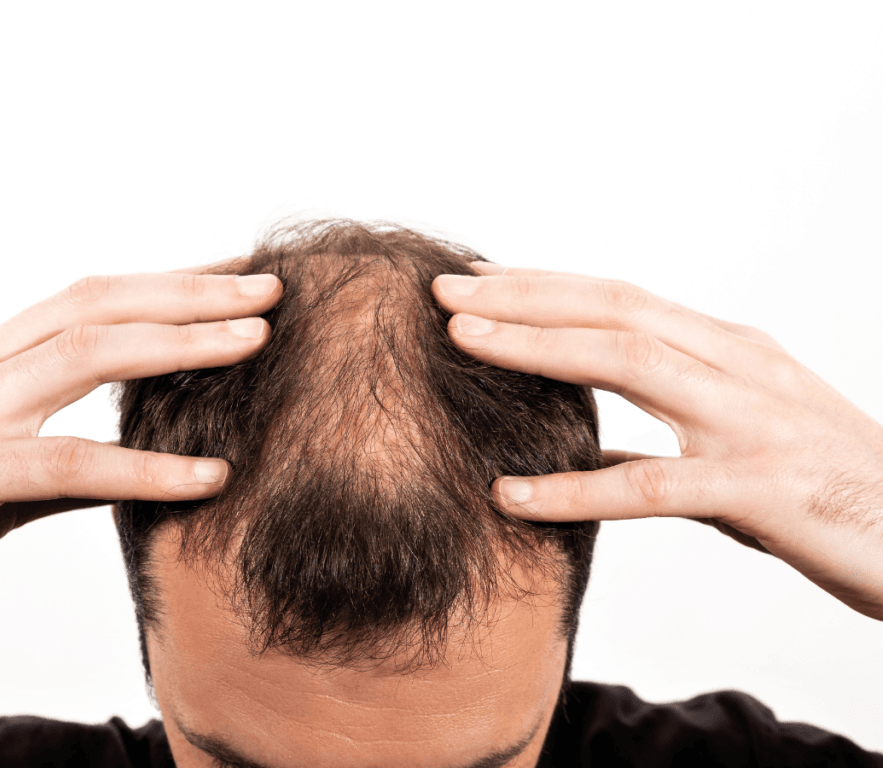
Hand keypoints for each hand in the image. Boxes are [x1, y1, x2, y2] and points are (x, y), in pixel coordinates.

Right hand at [0, 261, 280, 618]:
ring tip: (255, 343)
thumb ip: (72, 446)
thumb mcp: (2, 453)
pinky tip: (207, 476)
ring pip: (89, 355)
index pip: (95, 295)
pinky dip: (145, 469)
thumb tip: (148, 453)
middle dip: (190, 292)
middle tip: (268, 289)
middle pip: (101, 303)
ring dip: (180, 345)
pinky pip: (70, 464)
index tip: (235, 275)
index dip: (170, 281)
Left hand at [433, 263, 882, 620]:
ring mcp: (751, 421)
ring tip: (462, 344)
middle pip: (614, 310)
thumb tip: (582, 446)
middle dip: (524, 295)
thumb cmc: (823, 489)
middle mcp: (738, 366)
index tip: (477, 279)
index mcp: (728, 349)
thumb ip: (661, 432)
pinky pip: (651, 485)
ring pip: (630, 363)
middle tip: (445, 292)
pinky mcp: (760, 489)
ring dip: (539, 349)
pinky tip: (511, 495)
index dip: (543, 284)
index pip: (620, 298)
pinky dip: (575, 486)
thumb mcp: (734, 441)